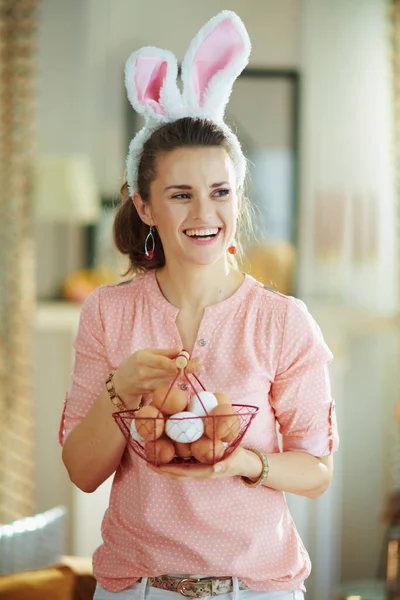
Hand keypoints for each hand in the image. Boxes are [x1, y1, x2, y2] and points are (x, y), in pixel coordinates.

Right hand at [113, 347, 202, 409]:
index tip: (193, 359)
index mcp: (142, 359)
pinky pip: (167, 385)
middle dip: (187, 368)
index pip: (163, 361)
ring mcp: (147, 385)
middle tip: (202, 364)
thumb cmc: (134, 364)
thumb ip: (163, 352)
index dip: (179, 362)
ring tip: (198, 367)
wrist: (120, 384)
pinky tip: (185, 375)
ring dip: (185, 374)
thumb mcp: (145, 353)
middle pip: (170, 371)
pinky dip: (177, 380)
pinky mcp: (151, 392)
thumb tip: (181, 349)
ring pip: (171, 379)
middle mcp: (144, 373)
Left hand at [146, 446, 262, 481]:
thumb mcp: (234, 460)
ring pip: (179, 470)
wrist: (246, 463)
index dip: (167, 470)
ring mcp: (200, 470)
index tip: (154, 466)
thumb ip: (225, 465)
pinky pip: (185, 464)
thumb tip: (215, 468)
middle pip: (176, 473)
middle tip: (146, 461)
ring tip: (152, 458)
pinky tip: (167, 454)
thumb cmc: (240, 460)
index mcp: (205, 472)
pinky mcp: (202, 464)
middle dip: (161, 469)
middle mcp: (200, 473)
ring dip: (166, 466)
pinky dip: (174, 461)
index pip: (182, 472)